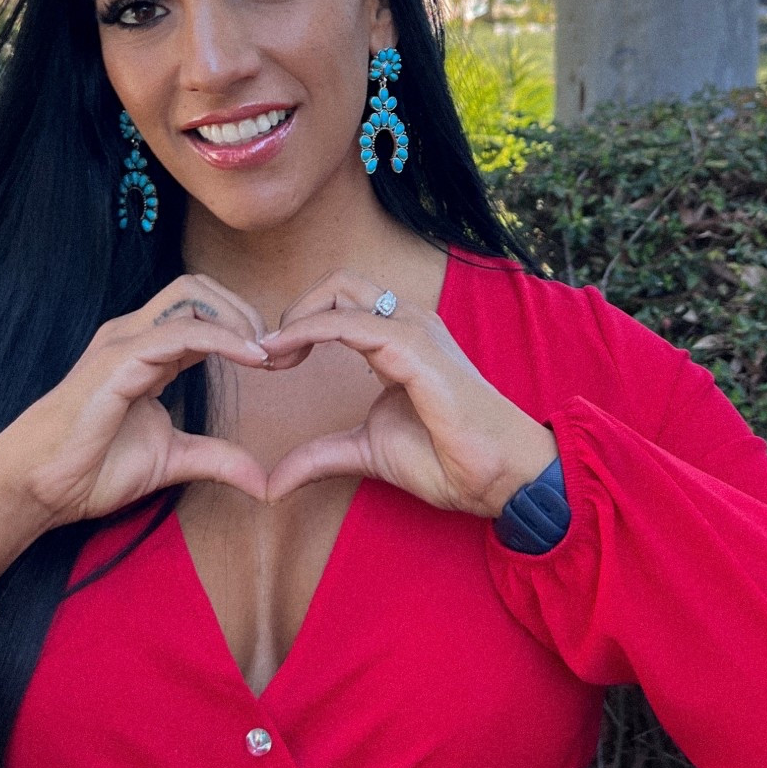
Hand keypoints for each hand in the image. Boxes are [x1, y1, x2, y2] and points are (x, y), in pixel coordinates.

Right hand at [1, 274, 274, 525]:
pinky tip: (250, 359)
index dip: (242, 327)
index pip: (200, 312)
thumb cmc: (92, 469)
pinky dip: (223, 339)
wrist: (41, 488)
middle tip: (273, 349)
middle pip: (197, 288)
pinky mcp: (119, 359)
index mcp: (146, 351)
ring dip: (236, 317)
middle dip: (241, 309)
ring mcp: (124, 342)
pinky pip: (181, 331)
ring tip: (263, 352)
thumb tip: (262, 481)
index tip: (276, 360)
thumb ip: (216, 459)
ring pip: (190, 295)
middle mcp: (134, 335)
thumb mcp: (172, 461)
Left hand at [261, 272, 556, 517]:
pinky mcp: (413, 348)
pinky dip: (307, 331)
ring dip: (294, 317)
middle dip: (294, 309)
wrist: (498, 476)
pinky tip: (284, 354)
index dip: (299, 323)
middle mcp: (406, 322)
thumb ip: (320, 456)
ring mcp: (412, 330)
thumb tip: (272, 484)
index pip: (341, 302)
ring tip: (270, 356)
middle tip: (269, 355)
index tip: (268, 360)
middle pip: (338, 283)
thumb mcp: (366, 452)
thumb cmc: (447, 457)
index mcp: (397, 338)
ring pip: (340, 291)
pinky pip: (348, 324)